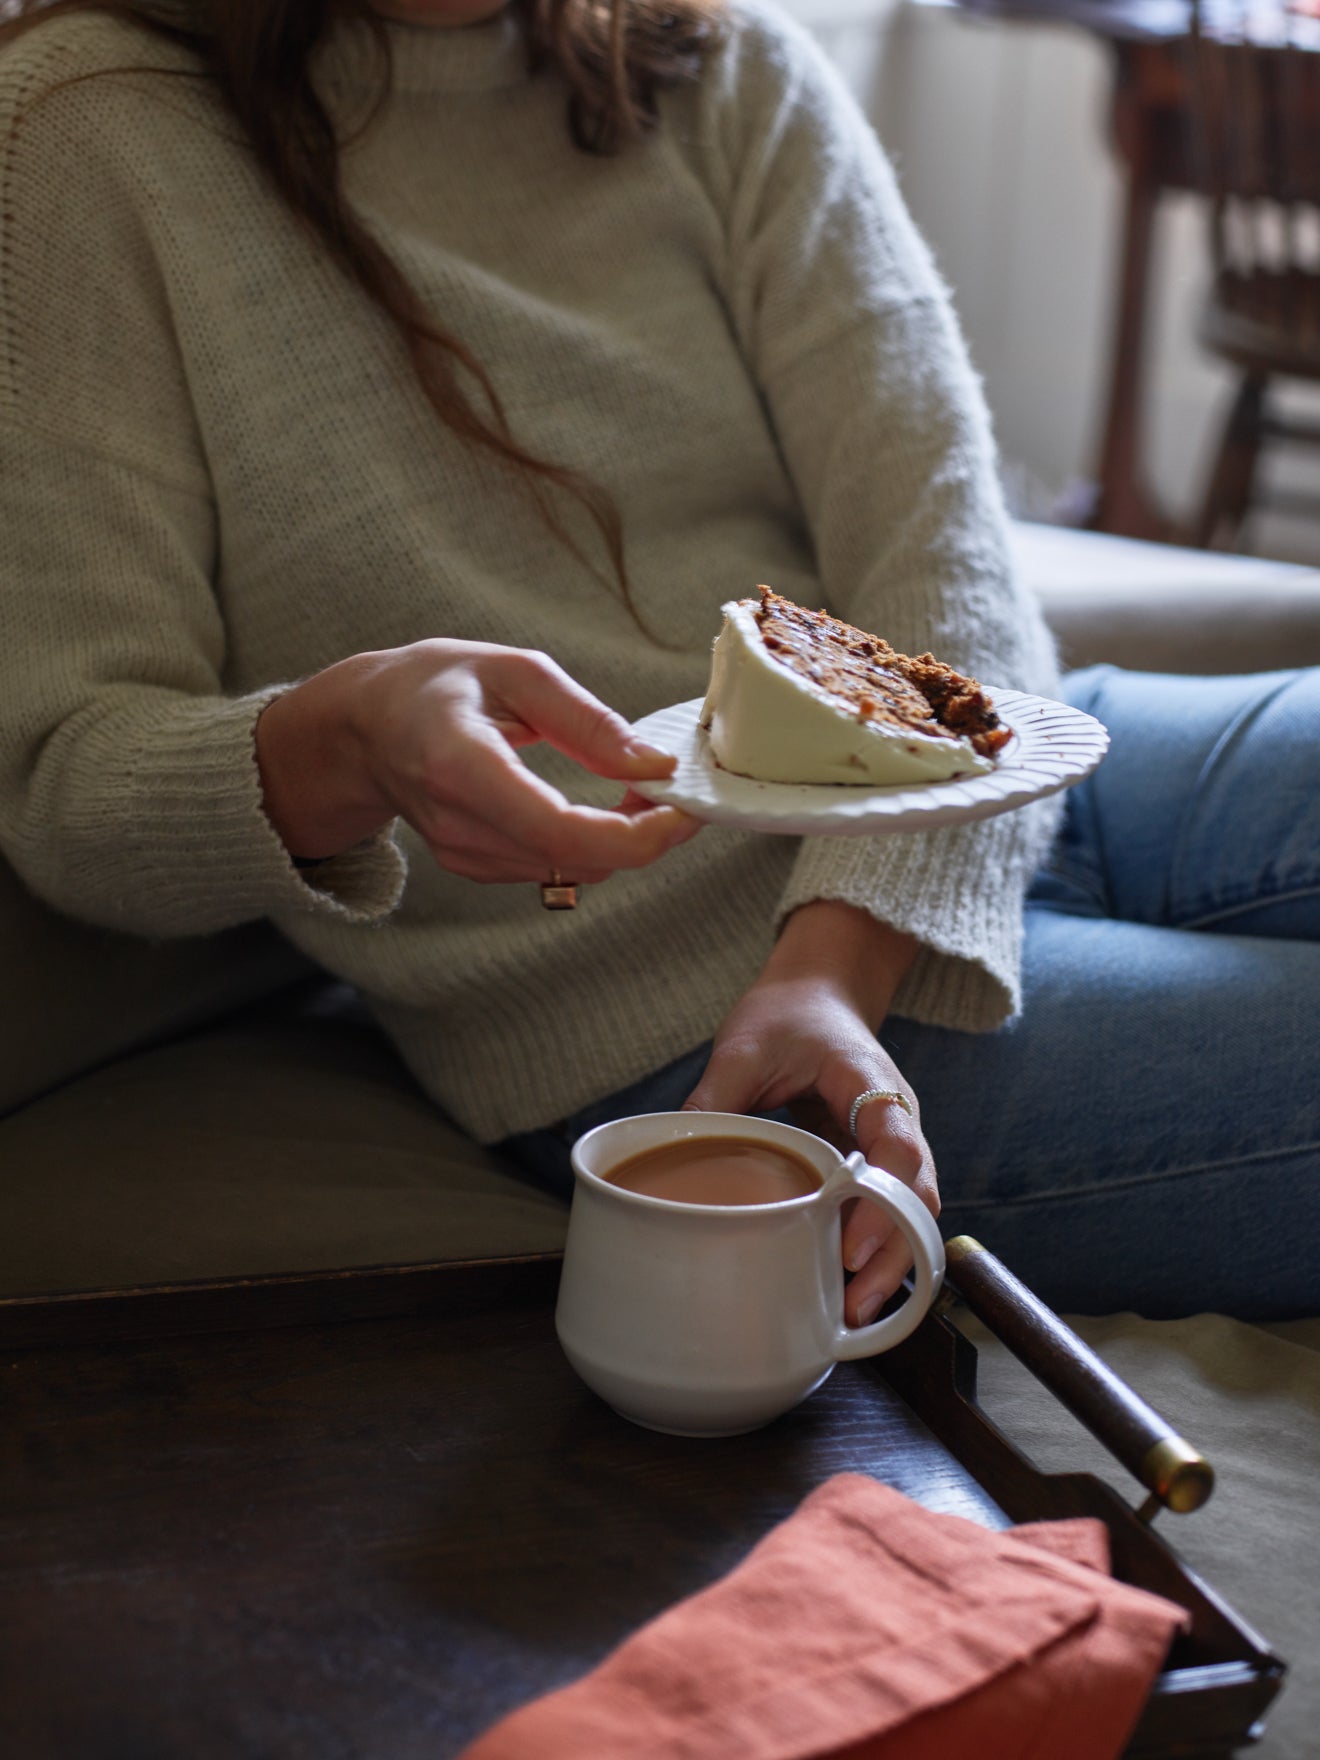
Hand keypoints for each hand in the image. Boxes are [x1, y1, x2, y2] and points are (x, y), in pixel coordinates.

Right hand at [255, 639, 700, 880]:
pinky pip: (554, 868)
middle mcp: (458, 822)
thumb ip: (589, 722)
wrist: (368, 726)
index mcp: (461, 763)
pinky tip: (603, 809)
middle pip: (574, 859)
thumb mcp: (518, 672)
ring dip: (622, 840)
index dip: (633, 835)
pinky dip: (593, 846)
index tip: (682, 810)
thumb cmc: (441, 685)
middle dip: (644, 834)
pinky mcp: (473, 868)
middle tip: (677, 789)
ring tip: (640, 790)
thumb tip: (655, 767)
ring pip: (572, 870)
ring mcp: (462, 853)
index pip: (556, 828)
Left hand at [683, 902, 938, 1325]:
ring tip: (850, 1316)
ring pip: (911, 1212)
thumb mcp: (745, 1045)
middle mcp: (896, 1121)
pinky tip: (842, 1290)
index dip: (883, 1202)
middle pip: (919, 1195)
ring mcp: (892, 1146)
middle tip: (855, 1306)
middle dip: (895, 1254)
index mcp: (873, 1084)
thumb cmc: (788, 1015)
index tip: (850, 1247)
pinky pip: (886, 1211)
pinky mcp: (873, 1165)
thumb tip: (677, 1151)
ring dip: (889, 1263)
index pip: (898, 1146)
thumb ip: (717, 1095)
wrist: (819, 994)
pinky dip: (873, 1250)